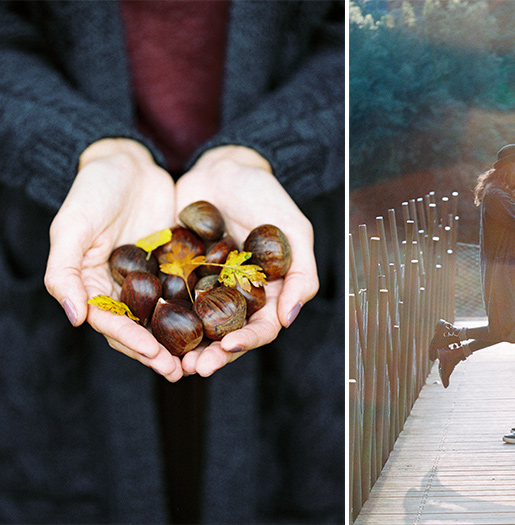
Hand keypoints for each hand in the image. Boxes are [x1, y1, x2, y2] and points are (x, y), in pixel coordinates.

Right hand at [44, 139, 183, 381]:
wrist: (130, 161)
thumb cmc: (93, 189)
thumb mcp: (72, 227)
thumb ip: (65, 272)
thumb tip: (75, 317)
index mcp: (95, 286)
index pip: (111, 324)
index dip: (130, 341)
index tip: (153, 356)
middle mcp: (124, 288)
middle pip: (140, 329)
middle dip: (159, 352)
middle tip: (183, 371)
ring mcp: (152, 278)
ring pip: (167, 318)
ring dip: (182, 340)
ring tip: (204, 358)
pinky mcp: (177, 265)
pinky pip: (189, 292)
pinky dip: (201, 309)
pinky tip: (220, 322)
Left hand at [174, 146, 318, 376]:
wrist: (225, 166)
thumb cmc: (266, 195)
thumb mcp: (294, 230)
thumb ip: (301, 273)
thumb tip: (290, 317)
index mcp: (268, 292)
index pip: (262, 326)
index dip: (248, 340)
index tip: (229, 346)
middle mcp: (237, 296)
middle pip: (227, 334)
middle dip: (213, 354)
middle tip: (195, 368)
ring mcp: (207, 287)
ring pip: (197, 326)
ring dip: (186, 347)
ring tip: (169, 360)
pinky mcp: (179, 275)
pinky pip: (171, 301)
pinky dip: (160, 317)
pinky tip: (147, 327)